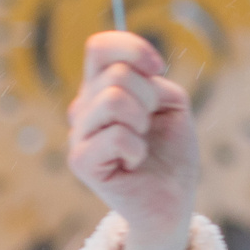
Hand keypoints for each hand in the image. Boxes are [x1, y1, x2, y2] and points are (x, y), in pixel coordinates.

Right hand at [66, 31, 199, 249]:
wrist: (172, 201)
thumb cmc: (171, 154)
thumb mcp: (171, 104)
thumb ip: (152, 79)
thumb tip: (136, 72)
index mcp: (100, 89)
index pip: (99, 47)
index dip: (132, 48)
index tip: (158, 68)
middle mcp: (83, 108)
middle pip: (117, 74)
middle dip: (150, 96)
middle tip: (151, 124)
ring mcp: (78, 135)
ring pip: (115, 99)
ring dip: (143, 121)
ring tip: (142, 144)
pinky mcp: (80, 162)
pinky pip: (115, 135)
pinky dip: (137, 148)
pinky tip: (134, 163)